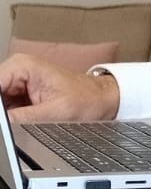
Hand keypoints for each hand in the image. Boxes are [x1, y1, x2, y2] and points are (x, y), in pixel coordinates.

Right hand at [0, 53, 119, 122]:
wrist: (103, 100)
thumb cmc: (87, 99)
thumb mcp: (53, 112)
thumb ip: (21, 118)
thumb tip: (2, 123)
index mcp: (22, 66)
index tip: (4, 120)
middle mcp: (17, 70)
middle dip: (2, 113)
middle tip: (15, 122)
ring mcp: (18, 82)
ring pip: (1, 103)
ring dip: (5, 116)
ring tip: (29, 119)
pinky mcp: (20, 94)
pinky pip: (6, 108)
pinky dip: (9, 117)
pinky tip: (20, 122)